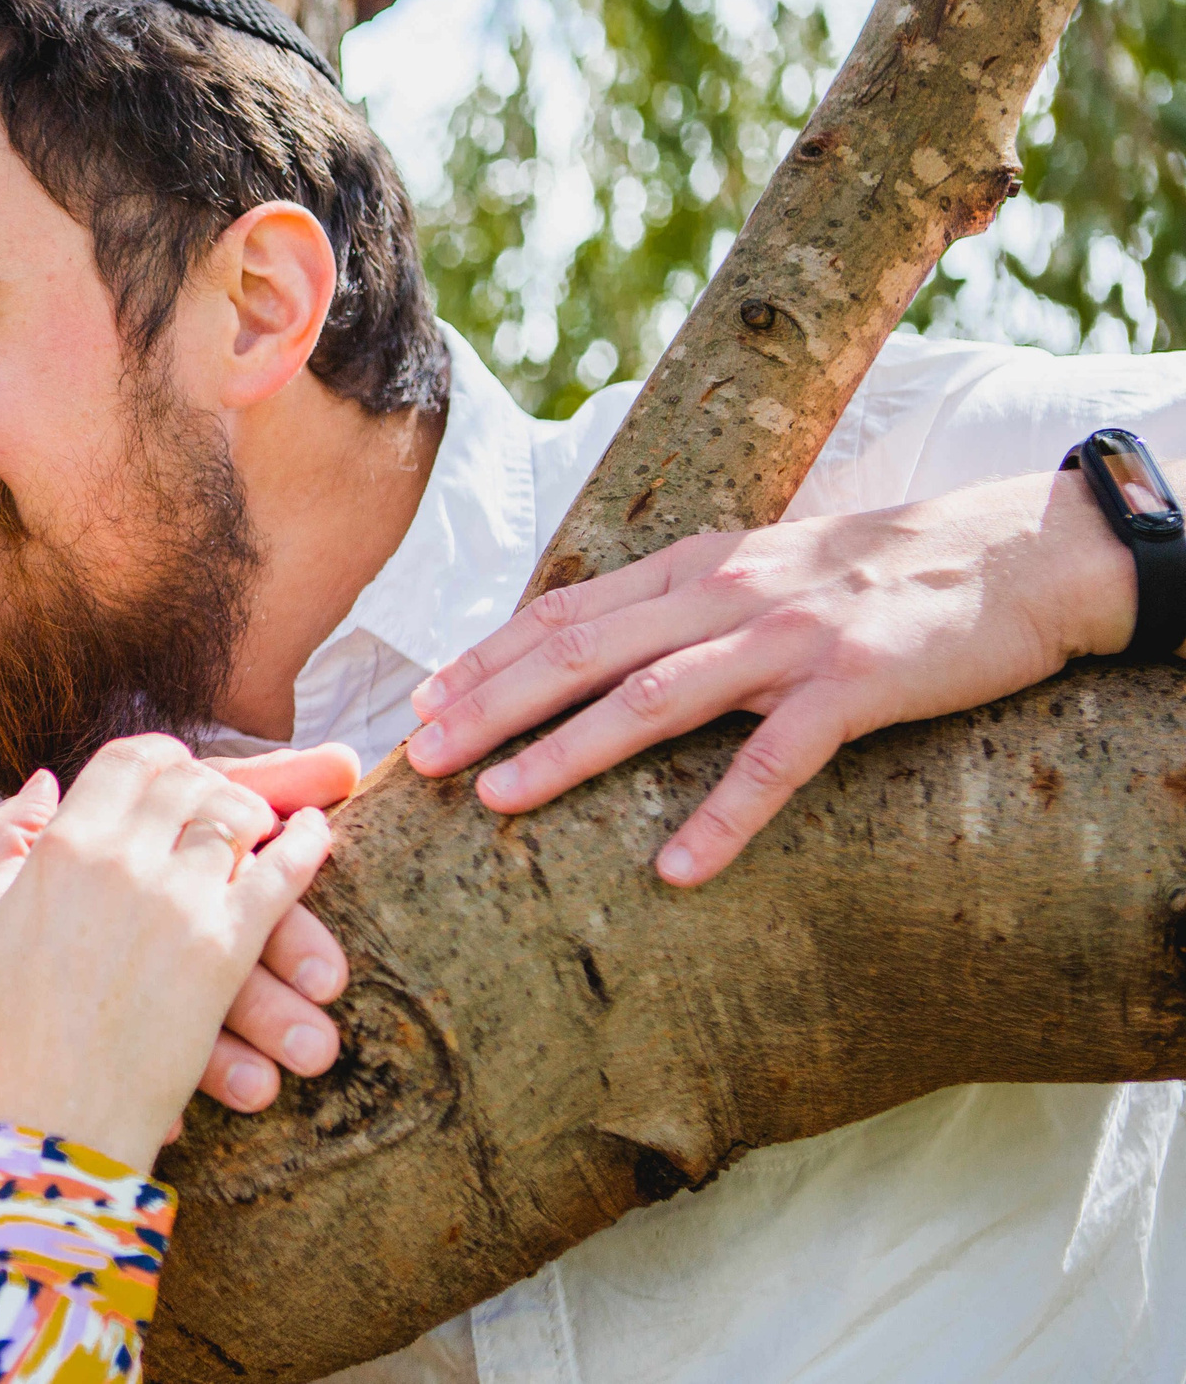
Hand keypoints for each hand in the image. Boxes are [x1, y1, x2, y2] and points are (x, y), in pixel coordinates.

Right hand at [0, 736, 337, 1171]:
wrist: (50, 1120)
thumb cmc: (5, 1029)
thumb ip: (2, 840)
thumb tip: (41, 782)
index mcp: (60, 846)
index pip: (125, 761)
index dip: (156, 758)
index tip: (172, 770)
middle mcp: (122, 859)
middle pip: (186, 781)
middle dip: (209, 780)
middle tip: (222, 796)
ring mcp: (178, 900)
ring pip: (236, 817)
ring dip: (255, 810)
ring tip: (266, 819)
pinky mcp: (225, 949)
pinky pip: (283, 873)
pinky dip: (307, 844)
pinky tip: (315, 834)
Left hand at [405, 467, 1136, 885]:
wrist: (1008, 556)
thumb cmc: (868, 576)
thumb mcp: (754, 571)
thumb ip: (674, 606)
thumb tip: (585, 645)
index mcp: (691, 569)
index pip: (564, 613)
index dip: (486, 659)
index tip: (418, 704)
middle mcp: (722, 596)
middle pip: (582, 653)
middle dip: (491, 705)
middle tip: (422, 758)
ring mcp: (785, 640)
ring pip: (653, 700)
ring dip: (568, 750)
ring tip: (500, 798)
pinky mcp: (851, 687)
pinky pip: (775, 761)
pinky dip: (722, 816)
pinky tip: (677, 869)